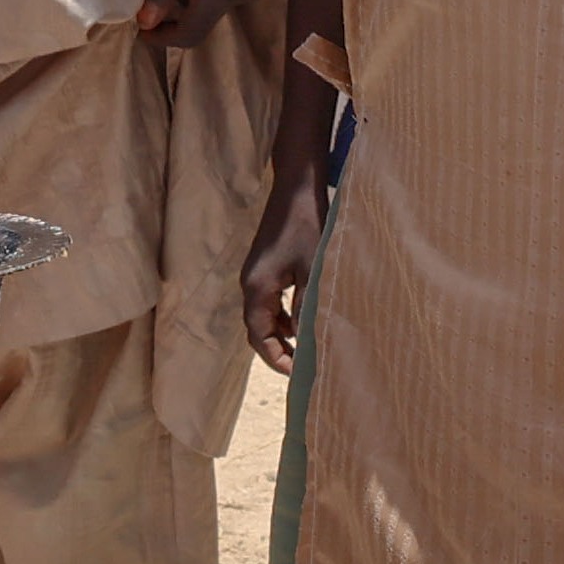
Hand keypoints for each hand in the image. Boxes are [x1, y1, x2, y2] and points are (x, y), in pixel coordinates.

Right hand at [238, 99, 331, 372]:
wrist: (296, 188)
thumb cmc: (307, 226)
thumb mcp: (313, 269)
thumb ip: (307, 305)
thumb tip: (305, 337)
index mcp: (258, 288)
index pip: (259, 335)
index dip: (276, 358)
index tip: (296, 374)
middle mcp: (251, 284)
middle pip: (258, 329)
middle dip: (277, 350)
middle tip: (301, 367)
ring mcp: (256, 275)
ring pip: (264, 315)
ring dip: (281, 333)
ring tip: (305, 348)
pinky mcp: (266, 266)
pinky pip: (270, 301)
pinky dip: (283, 316)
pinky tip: (303, 319)